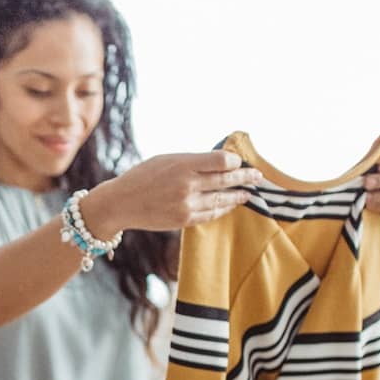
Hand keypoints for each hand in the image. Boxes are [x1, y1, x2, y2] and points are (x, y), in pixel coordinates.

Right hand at [79, 151, 254, 237]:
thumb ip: (193, 161)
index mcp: (182, 165)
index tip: (240, 162)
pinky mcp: (184, 220)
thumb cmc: (143, 176)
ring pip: (221, 200)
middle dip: (245, 178)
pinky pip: (211, 214)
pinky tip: (230, 204)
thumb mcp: (166, 159)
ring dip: (238, 196)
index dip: (235, 162)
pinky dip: (222, 208)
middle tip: (258, 177)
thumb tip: (221, 162)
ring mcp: (186, 205)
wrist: (121, 203)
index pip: (221, 161)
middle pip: (226, 181)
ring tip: (248, 193)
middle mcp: (187, 185)